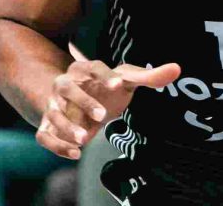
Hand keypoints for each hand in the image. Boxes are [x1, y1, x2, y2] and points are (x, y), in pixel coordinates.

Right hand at [36, 44, 179, 159]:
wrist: (79, 101)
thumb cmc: (106, 88)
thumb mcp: (127, 80)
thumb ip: (149, 76)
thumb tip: (177, 69)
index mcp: (85, 69)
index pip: (92, 67)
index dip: (105, 75)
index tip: (119, 84)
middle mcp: (66, 84)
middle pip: (67, 87)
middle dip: (83, 101)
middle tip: (102, 117)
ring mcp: (55, 104)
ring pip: (54, 112)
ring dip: (67, 126)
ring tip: (85, 140)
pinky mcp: (49, 123)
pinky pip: (45, 134)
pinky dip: (56, 145)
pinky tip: (76, 154)